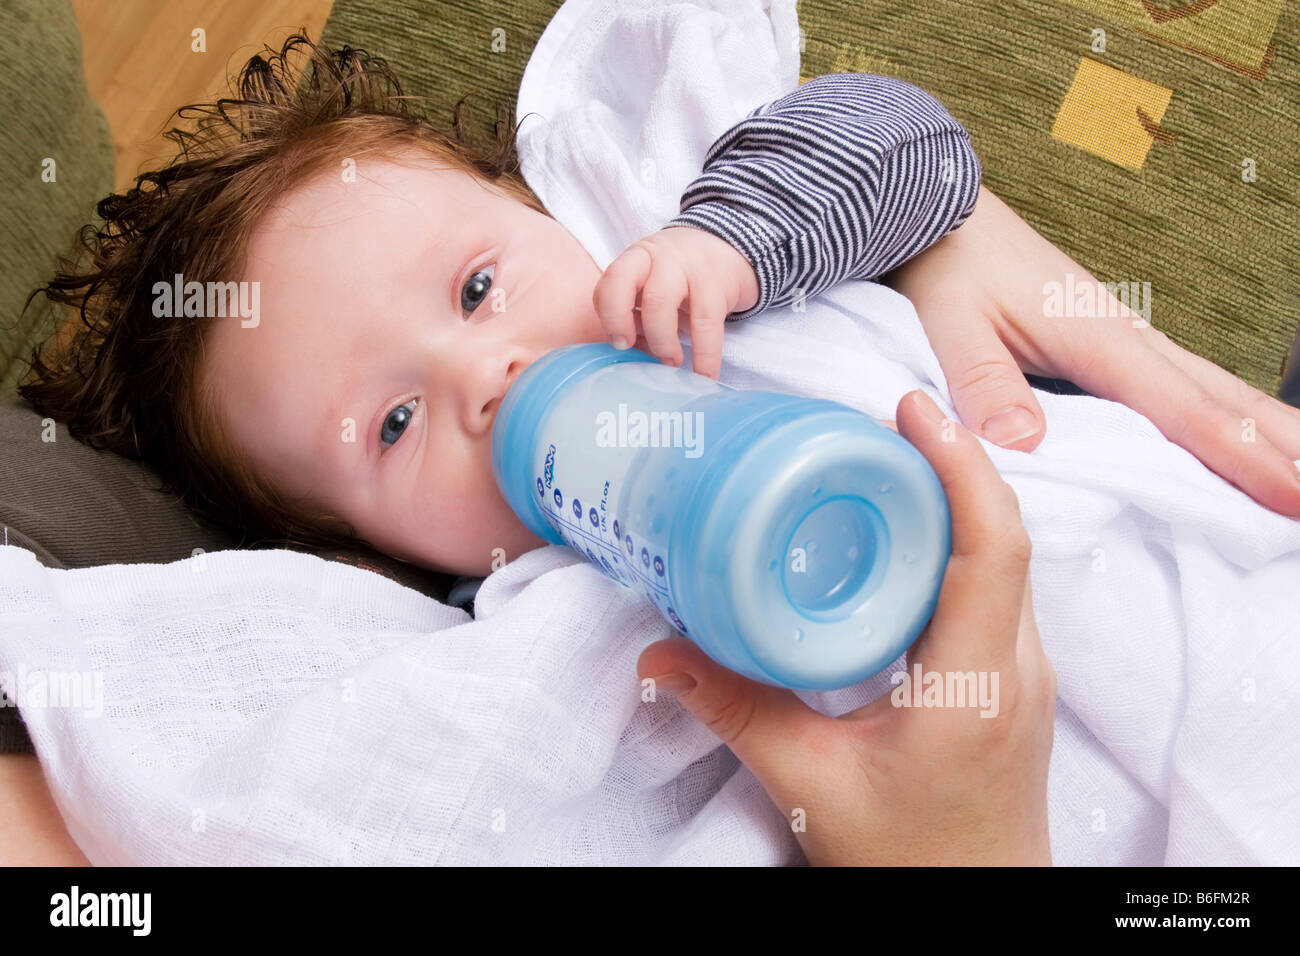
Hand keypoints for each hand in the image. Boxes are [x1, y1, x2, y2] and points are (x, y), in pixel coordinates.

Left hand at [593, 225, 758, 378]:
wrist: (730, 249)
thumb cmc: (682, 276)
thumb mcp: (654, 284)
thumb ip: (636, 310)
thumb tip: (628, 351)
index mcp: (638, 257)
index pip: (610, 279)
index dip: (608, 312)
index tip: (619, 342)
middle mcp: (659, 257)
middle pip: (625, 285)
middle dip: (621, 323)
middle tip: (633, 351)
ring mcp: (688, 267)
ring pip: (661, 302)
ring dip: (660, 341)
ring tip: (670, 363)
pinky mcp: (718, 285)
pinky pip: (707, 326)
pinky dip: (705, 357)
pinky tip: (704, 377)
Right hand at [639, 389, 1055, 865]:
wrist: (980, 909)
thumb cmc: (912, 863)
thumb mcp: (810, 786)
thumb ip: (734, 713)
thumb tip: (657, 654)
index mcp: (975, 683)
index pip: (993, 548)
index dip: (961, 466)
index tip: (913, 410)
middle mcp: (1016, 666)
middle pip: (1003, 535)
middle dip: (950, 463)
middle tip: (882, 420)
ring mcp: (1022, 672)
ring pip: (1003, 558)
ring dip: (955, 500)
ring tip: (886, 463)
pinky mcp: (1009, 678)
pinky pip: (993, 588)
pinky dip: (953, 544)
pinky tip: (899, 540)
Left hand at [882, 185, 1299, 517]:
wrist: (943, 217)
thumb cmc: (952, 269)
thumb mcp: (953, 325)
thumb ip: (985, 381)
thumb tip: (1024, 440)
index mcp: (1100, 340)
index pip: (1185, 411)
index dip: (1241, 458)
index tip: (1291, 497)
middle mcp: (1130, 338)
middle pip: (1223, 399)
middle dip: (1280, 448)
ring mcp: (1128, 337)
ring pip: (1214, 388)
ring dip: (1266, 428)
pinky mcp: (1113, 341)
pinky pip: (1185, 384)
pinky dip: (1226, 412)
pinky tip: (1238, 431)